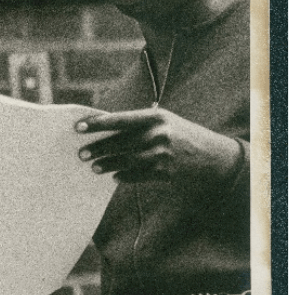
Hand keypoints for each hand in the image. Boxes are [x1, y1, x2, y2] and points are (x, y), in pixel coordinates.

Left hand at [75, 108, 241, 185]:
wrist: (214, 156)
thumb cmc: (182, 134)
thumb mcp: (164, 120)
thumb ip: (139, 122)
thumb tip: (106, 126)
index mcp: (156, 117)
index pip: (120, 119)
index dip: (97, 123)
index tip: (79, 127)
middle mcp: (158, 134)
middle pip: (120, 142)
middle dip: (98, 148)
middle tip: (81, 153)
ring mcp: (163, 154)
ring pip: (127, 160)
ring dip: (108, 164)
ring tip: (93, 167)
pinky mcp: (166, 172)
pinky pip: (139, 175)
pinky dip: (125, 176)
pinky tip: (115, 177)